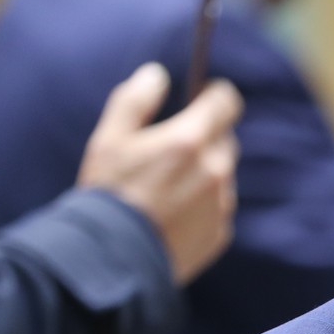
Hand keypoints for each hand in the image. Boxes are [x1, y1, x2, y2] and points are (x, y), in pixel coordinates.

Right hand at [77, 63, 241, 283]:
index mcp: (190, 140)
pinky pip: (218, 208)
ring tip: (165, 188)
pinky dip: (202, 205)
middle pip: (225, 139)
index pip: (226, 102)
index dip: (215, 95)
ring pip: (222, 175)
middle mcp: (215, 170)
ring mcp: (221, 204)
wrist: (112, 259)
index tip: (204, 94)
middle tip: (173, 148)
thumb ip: (135, 99)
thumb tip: (157, 74)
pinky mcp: (220, 233)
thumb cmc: (106, 193)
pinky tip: (171, 214)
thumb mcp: (109, 138)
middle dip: (205, 137)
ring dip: (203, 173)